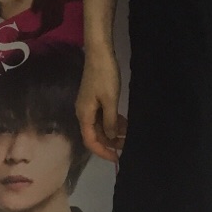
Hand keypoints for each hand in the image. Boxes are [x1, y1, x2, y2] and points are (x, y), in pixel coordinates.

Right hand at [77, 45, 125, 161]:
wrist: (99, 53)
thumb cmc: (104, 77)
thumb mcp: (110, 100)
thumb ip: (110, 121)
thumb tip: (110, 138)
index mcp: (84, 115)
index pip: (90, 141)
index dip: (103, 151)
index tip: (116, 158)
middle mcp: (84, 112)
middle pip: (95, 134)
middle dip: (110, 142)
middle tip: (126, 146)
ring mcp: (89, 105)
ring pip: (100, 125)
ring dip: (112, 132)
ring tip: (128, 135)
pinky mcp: (95, 98)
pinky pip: (102, 116)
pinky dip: (112, 121)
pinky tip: (124, 123)